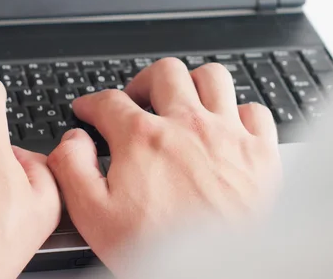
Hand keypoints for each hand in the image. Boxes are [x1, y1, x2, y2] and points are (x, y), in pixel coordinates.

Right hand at [47, 58, 281, 275]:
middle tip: (135, 99)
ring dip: (192, 83)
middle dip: (143, 81)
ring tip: (182, 100)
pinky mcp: (261, 154)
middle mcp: (187, 126)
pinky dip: (239, 112)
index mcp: (143, 140)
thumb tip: (71, 141)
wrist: (219, 274)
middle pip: (164, 73)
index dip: (91, 103)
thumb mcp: (95, 217)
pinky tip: (228, 126)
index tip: (88, 109)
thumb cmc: (160, 251)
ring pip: (211, 78)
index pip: (108, 101)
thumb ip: (73, 170)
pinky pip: (254, 111)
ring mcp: (228, 135)